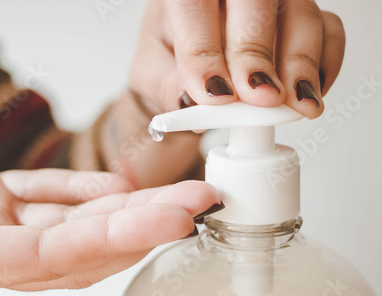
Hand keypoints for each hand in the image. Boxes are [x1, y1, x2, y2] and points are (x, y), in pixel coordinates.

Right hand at [0, 168, 219, 295]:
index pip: (47, 256)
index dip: (109, 241)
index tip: (167, 223)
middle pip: (82, 245)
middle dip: (143, 226)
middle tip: (198, 202)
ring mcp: (1, 226)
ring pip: (79, 221)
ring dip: (131, 208)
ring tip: (181, 193)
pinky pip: (54, 196)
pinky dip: (90, 190)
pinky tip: (124, 184)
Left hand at [130, 0, 344, 117]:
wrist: (192, 78)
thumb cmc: (169, 69)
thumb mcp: (150, 79)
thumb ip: (165, 88)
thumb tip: (189, 100)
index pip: (193, 6)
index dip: (204, 49)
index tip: (215, 95)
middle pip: (256, 0)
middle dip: (257, 53)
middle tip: (260, 97)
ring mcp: (273, 2)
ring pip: (301, 13)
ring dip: (300, 61)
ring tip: (295, 102)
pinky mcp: (302, 20)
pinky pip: (328, 30)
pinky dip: (324, 64)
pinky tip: (308, 94)